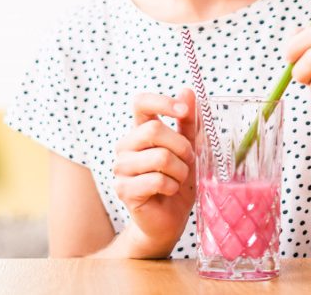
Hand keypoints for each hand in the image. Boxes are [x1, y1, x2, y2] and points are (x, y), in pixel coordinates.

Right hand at [112, 88, 196, 255]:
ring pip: (159, 157)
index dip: (162, 102)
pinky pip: (156, 180)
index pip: (140, 103)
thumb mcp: (189, 148)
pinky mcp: (123, 190)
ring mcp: (121, 168)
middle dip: (181, 146)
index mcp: (140, 130)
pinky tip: (169, 191)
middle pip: (153, 129)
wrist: (169, 219)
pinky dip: (172, 186)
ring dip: (179, 170)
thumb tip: (187, 91)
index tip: (183, 110)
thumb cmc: (178, 180)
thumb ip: (188, 121)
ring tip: (178, 178)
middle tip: (188, 160)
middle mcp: (126, 146)